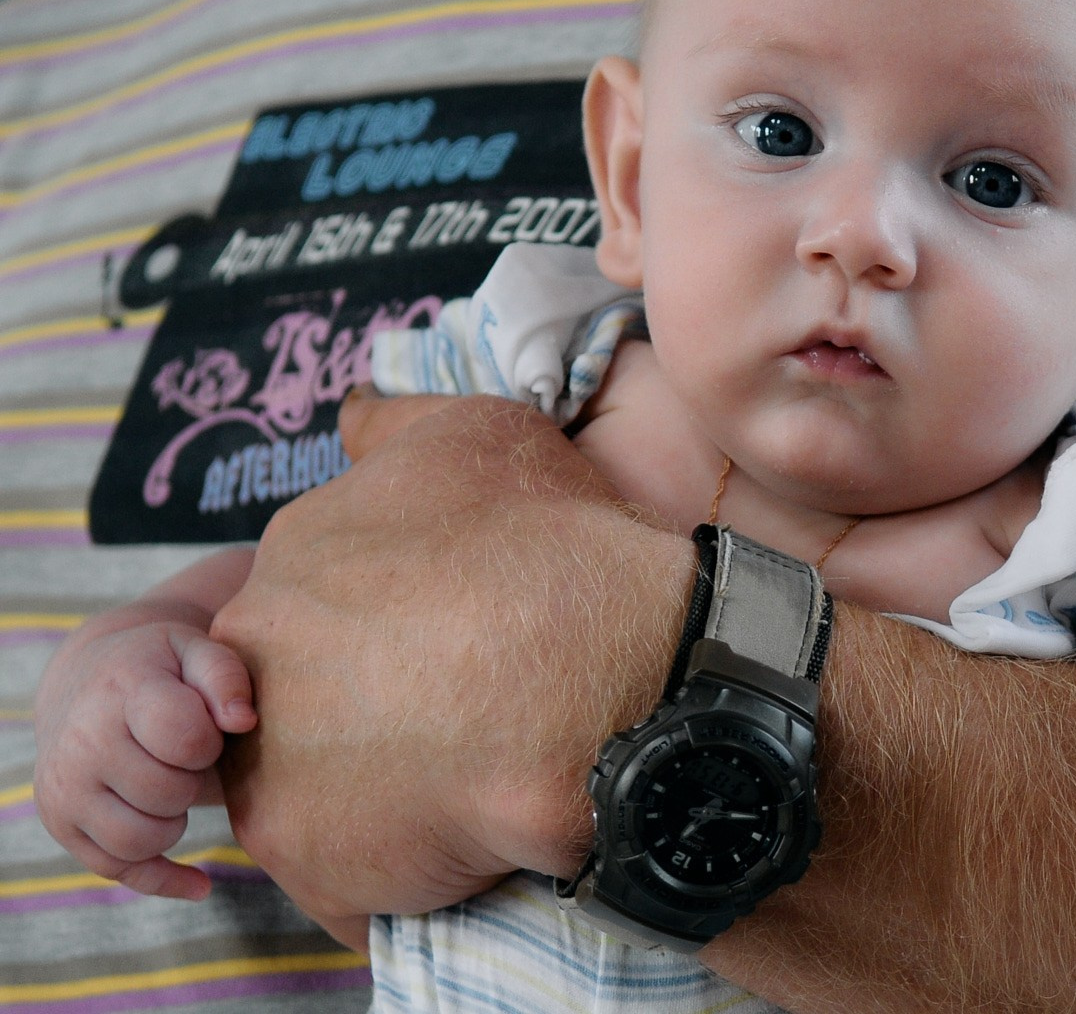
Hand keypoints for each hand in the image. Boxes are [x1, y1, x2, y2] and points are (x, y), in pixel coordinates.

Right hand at [33, 613, 255, 899]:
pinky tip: (199, 882)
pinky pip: (116, 870)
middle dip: (193, 780)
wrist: (88, 680)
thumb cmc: (162, 667)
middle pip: (166, 794)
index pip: (184, 737)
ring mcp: (64, 788)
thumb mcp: (198, 649)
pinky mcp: (61, 824)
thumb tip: (244, 721)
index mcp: (121, 690)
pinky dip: (163, 878)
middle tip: (189, 758)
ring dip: (175, 823)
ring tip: (176, 787)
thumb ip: (227, 677)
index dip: (211, 741)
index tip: (206, 730)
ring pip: (138, 841)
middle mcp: (80, 742)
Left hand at [208, 391, 692, 951]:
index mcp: (295, 550)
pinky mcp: (303, 851)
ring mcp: (268, 758)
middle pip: (302, 685)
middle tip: (464, 704)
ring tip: (469, 773)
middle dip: (370, 697)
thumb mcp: (485, 431)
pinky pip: (338, 867)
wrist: (608, 671)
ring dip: (374, 782)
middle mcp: (258, 648)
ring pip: (312, 780)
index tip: (459, 633)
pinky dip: (394, 858)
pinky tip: (463, 826)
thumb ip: (398, 425)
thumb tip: (350, 416)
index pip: (323, 596)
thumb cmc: (555, 543)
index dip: (397, 618)